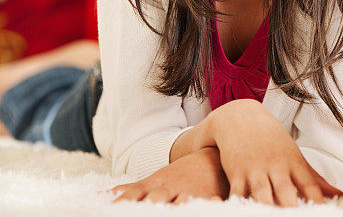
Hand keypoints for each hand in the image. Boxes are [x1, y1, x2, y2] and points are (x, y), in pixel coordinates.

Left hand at [110, 146, 227, 203]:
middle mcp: (172, 187)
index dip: (122, 201)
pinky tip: (194, 212)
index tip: (108, 210)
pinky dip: (200, 208)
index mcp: (157, 182)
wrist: (214, 158)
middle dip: (145, 207)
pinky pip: (205, 205)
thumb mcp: (156, 178)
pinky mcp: (207, 199)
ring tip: (162, 213)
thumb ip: (131, 190)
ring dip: (171, 210)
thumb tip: (101, 195)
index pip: (135, 192)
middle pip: (155, 199)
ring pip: (179, 204)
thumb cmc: (181, 173)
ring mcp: (190, 193)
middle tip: (130, 214)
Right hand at [209, 99, 340, 205]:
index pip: (309, 184)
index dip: (318, 200)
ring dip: (267, 207)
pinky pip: (237, 192)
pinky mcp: (236, 173)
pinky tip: (242, 210)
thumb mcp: (294, 155)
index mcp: (293, 163)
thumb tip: (337, 194)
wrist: (242, 117)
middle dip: (292, 208)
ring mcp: (256, 169)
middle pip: (286, 190)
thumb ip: (314, 178)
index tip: (325, 211)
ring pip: (262, 193)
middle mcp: (276, 166)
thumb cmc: (271, 139)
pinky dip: (239, 202)